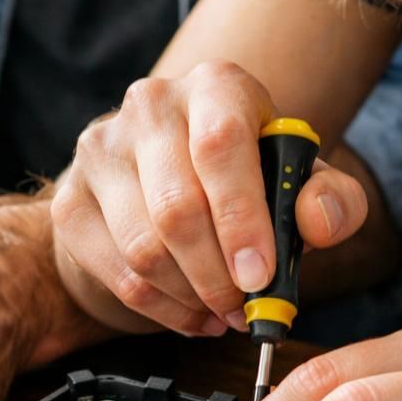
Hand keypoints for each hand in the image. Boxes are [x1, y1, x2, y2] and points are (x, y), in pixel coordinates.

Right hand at [51, 60, 369, 336]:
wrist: (165, 176)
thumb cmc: (246, 177)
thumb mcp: (300, 181)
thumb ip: (331, 199)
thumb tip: (317, 224)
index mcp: (214, 86)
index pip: (220, 147)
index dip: (241, 219)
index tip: (260, 278)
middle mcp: (148, 106)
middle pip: (177, 208)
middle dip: (217, 275)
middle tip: (244, 310)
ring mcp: (99, 152)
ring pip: (143, 248)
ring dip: (190, 297)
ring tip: (223, 314)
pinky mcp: (69, 201)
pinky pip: (117, 274)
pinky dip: (160, 308)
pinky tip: (191, 314)